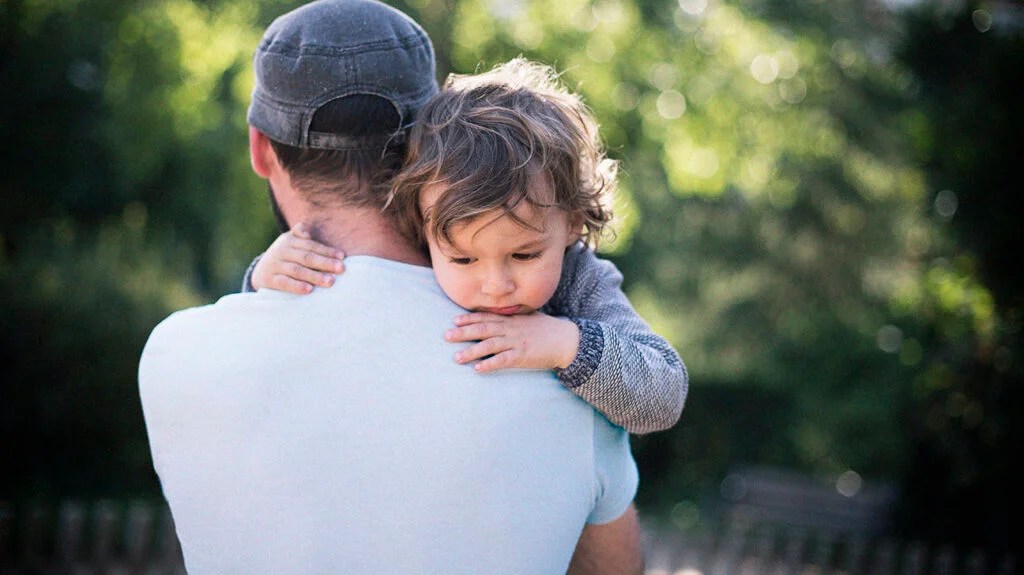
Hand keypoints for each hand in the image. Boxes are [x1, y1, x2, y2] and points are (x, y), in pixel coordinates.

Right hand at [251, 222, 344, 293]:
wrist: (260, 272)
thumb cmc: (285, 257)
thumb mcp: (290, 242)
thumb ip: (300, 234)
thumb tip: (308, 233)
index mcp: (290, 240)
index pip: (311, 246)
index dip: (327, 251)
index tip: (342, 257)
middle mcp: (282, 251)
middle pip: (306, 257)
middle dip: (325, 263)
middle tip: (341, 269)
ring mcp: (275, 266)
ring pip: (297, 270)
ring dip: (314, 276)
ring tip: (330, 281)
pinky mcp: (270, 280)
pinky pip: (284, 283)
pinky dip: (297, 286)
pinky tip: (310, 289)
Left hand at [445, 312, 580, 372]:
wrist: (567, 340)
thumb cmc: (547, 329)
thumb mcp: (529, 318)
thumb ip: (513, 317)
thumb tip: (499, 316)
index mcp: (511, 320)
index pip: (486, 317)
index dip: (469, 318)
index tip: (454, 320)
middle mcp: (511, 329)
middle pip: (483, 329)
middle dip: (463, 333)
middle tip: (446, 336)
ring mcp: (516, 342)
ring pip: (489, 346)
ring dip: (471, 351)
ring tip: (456, 357)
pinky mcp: (522, 356)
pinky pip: (503, 360)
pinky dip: (490, 364)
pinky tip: (478, 369)